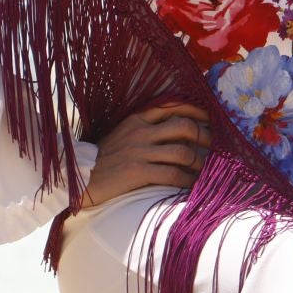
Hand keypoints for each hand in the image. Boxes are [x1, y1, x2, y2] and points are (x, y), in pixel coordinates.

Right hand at [83, 102, 212, 206]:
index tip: (210, 117)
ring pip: (182, 152)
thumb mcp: (123, 133)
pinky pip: (172, 174)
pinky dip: (187, 181)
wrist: (78, 177)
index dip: (196, 111)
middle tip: (214, 146)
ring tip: (205, 170)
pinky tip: (192, 186)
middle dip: (204, 136)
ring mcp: (139, 152)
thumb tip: (177, 130)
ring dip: (199, 162)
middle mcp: (140, 131)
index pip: (173, 106)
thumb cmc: (104, 158)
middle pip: (184, 127)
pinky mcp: (137, 172)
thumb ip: (146, 128)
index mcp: (137, 118)